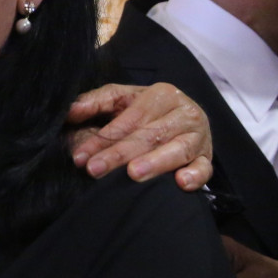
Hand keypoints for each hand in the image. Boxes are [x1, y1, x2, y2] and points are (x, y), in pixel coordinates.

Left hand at [68, 82, 212, 190]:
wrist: (182, 118)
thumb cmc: (145, 111)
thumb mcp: (122, 100)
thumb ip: (95, 102)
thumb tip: (69, 111)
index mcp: (162, 94)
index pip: (129, 119)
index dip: (104, 138)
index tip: (81, 157)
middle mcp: (184, 112)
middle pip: (150, 135)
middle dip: (119, 154)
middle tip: (95, 169)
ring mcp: (199, 135)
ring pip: (177, 150)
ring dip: (155, 163)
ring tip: (133, 174)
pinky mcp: (207, 157)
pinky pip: (205, 168)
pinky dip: (195, 175)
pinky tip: (180, 183)